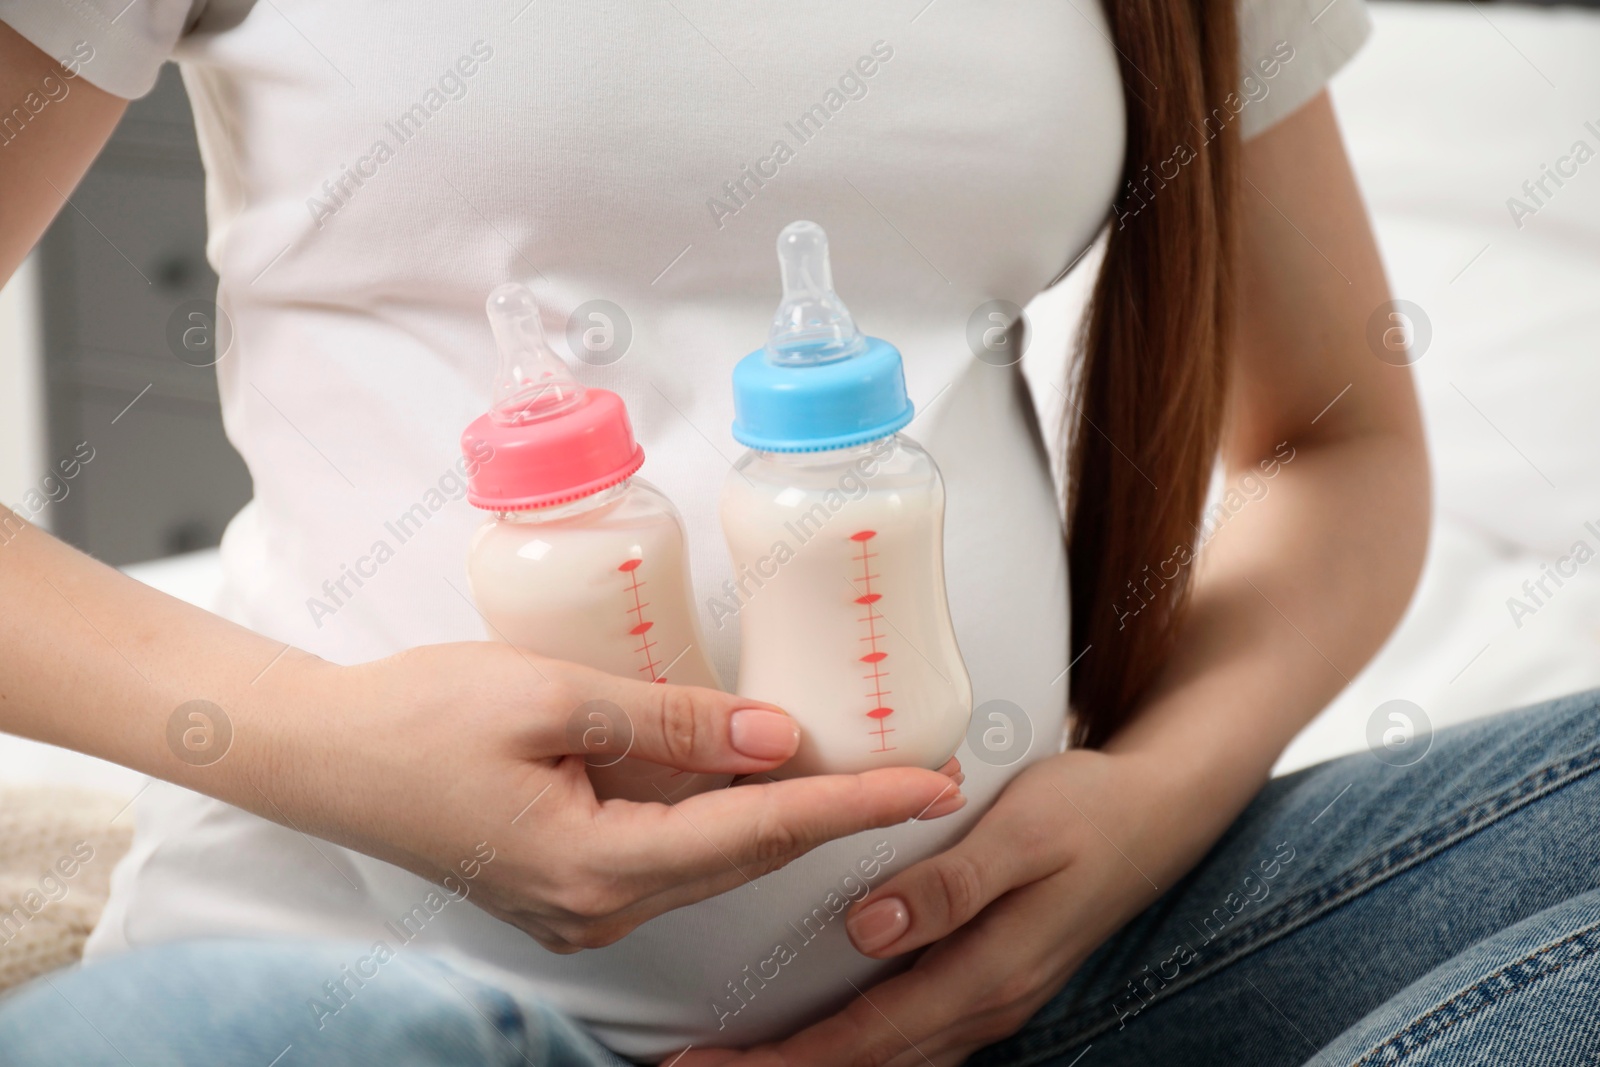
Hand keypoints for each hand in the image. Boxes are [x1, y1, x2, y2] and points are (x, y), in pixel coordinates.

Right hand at [244, 642, 967, 953]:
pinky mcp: (563, 887)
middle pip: (747, 857)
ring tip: (855, 773)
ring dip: (781, 816)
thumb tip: (781, 739)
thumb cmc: (420, 716)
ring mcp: (579, 908)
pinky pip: (668, 855)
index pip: (762, 834)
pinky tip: (748, 778)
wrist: (321, 756)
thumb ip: (674, 721)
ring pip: (711, 860)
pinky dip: (720, 819)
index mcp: (602, 866)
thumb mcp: (556, 697)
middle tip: (918, 776)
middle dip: (837, 815)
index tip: (933, 787)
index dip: (857, 807)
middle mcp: (599, 907)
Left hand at [675, 749, 1173, 1065]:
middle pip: (871, 1063)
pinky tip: (828, 1038)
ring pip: (893, 1059)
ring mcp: (993, 999)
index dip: (785, 1061)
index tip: (709, 1065)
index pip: (866, 1038)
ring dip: (819, 1065)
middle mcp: (987, 1003)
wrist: (1163, 813)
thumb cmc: (1089, 810)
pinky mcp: (992, 981)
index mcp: (987, 973)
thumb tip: (867, 931)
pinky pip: (916, 1037)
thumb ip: (948, 884)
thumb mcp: (1023, 832)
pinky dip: (862, 1047)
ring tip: (747, 1064)